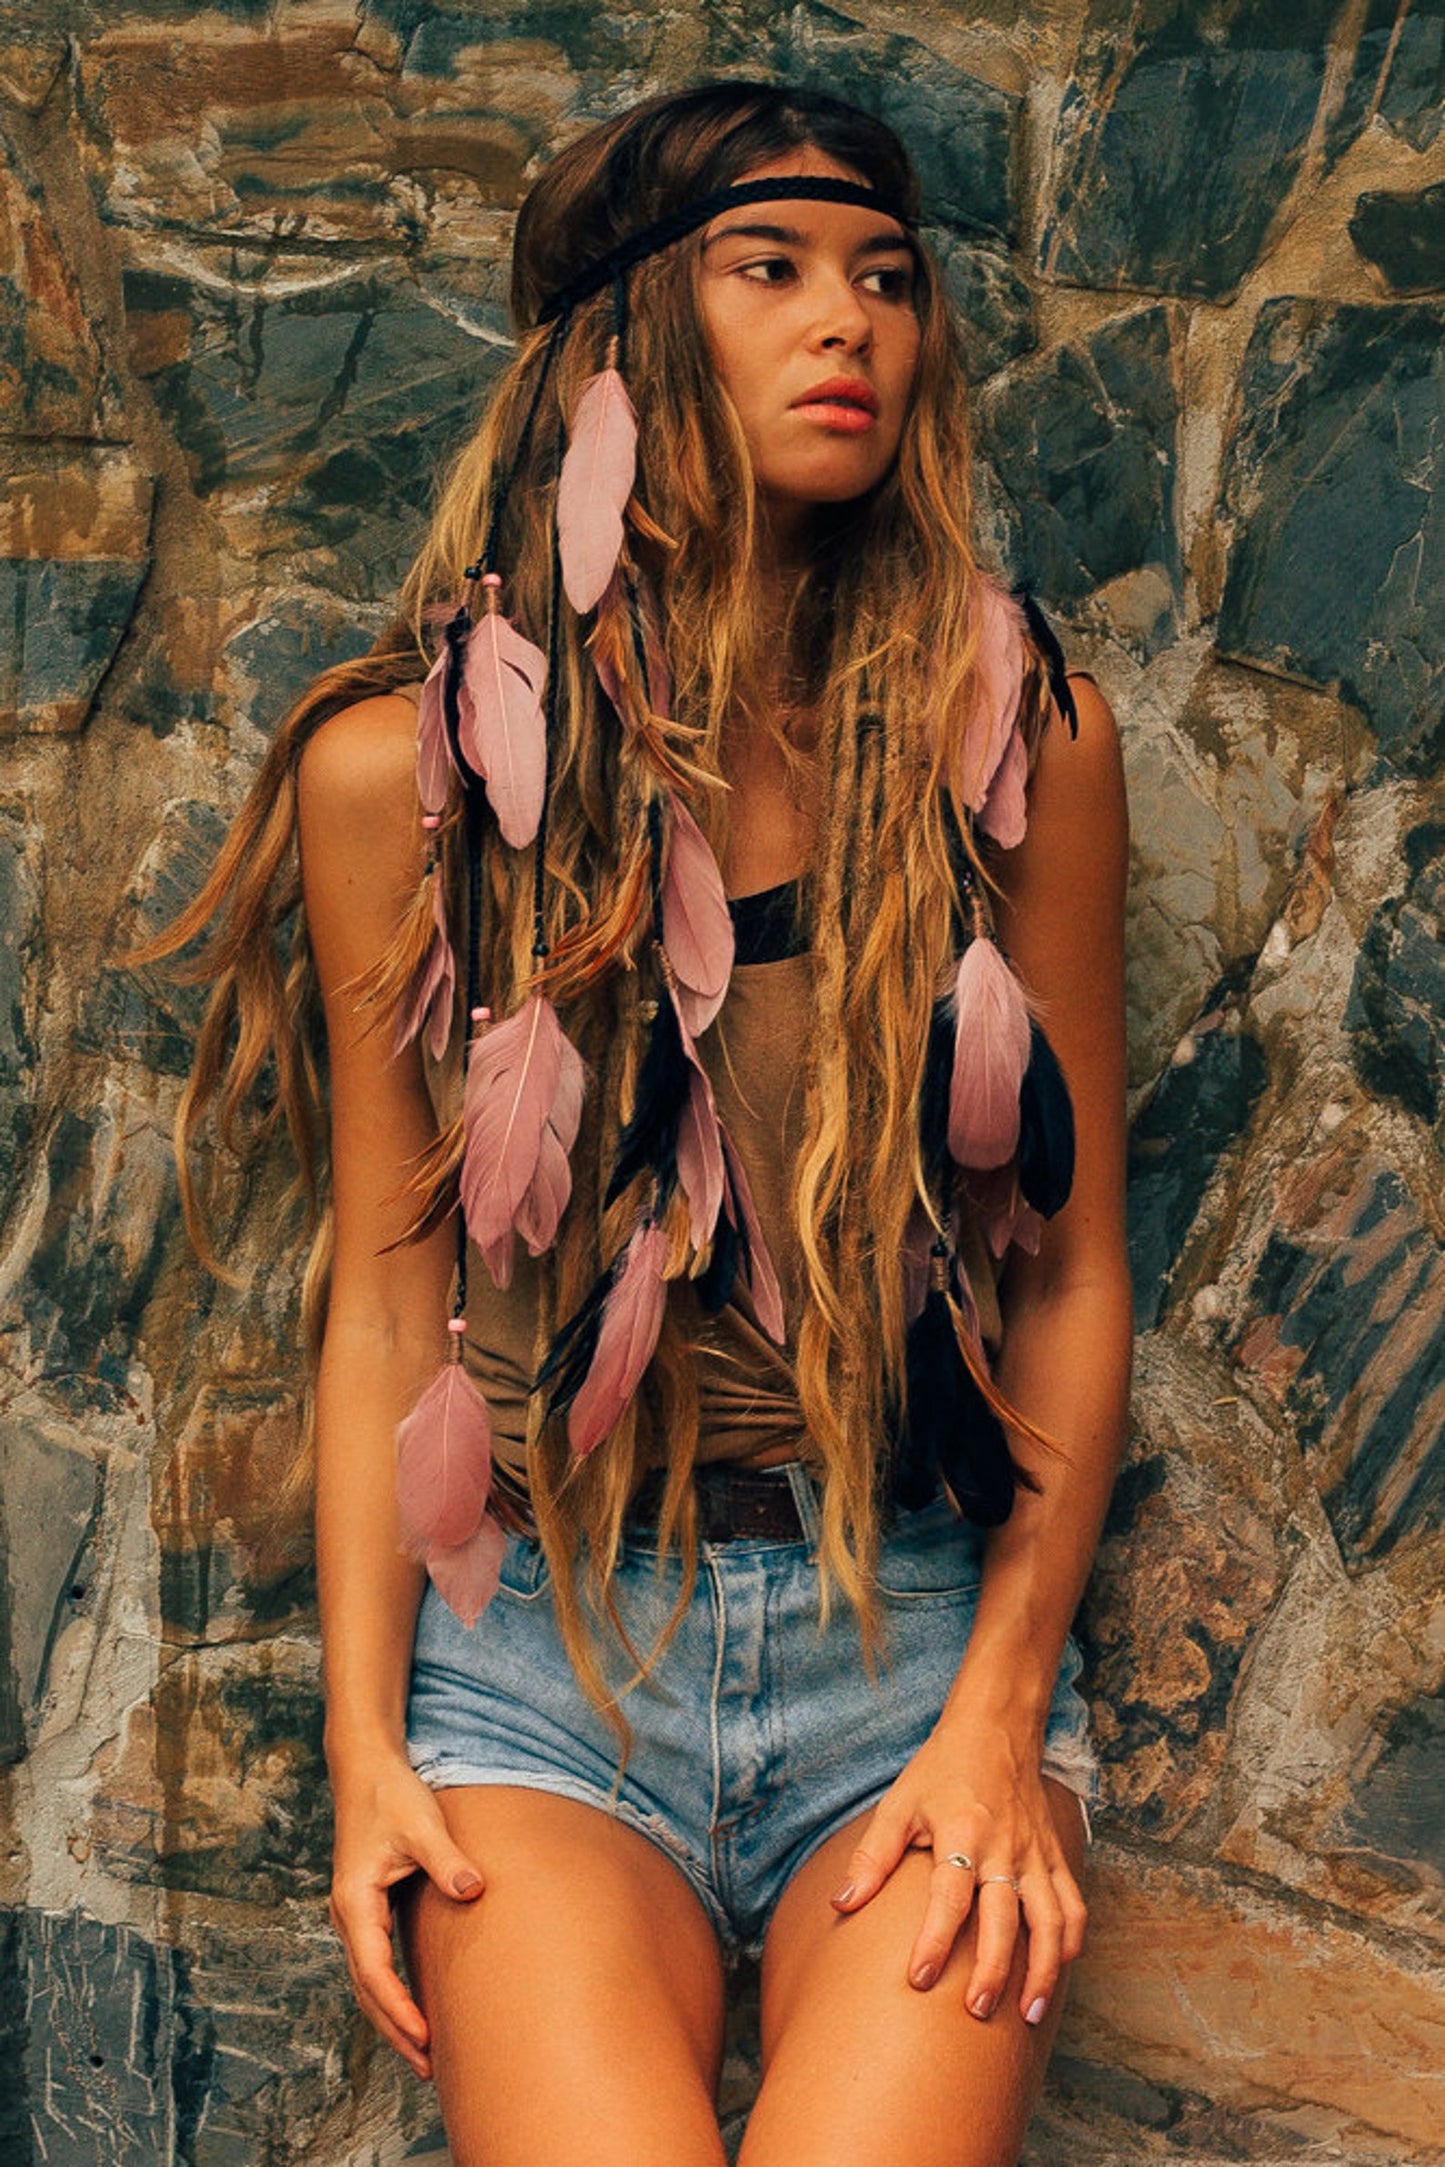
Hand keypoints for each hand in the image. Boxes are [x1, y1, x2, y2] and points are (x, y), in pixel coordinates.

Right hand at [328, 1748, 483, 2078]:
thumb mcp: (422, 1823)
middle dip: (393, 2030)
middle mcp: (349, 1914)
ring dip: (391, 2018)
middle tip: (427, 2068)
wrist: (365, 1768)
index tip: (423, 2038)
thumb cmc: (391, 1794)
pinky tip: (414, 2008)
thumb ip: (446, 1859)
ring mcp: (355, 1913)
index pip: (373, 1972)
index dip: (397, 2010)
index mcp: (355, 1901)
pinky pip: (375, 1963)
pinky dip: (391, 1993)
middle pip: (366, 1989)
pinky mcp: (367, 1907)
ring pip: (368, 1981)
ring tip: (422, 2054)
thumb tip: (473, 1890)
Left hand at [829, 1713, 1086, 2025]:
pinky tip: (1058, 1971)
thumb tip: (841, 1905)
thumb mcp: (899, 1804)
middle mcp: (1004, 1848)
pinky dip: (1070, 1942)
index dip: (934, 1939)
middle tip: (977, 2011)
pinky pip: (1073, 1905)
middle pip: (1004, 1918)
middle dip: (994, 1970)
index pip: (949, 1896)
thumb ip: (872, 1856)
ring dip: (1044, 1970)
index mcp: (963, 1832)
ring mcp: (1035, 1854)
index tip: (920, 1979)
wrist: (996, 1729)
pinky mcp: (1054, 1856)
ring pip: (1050, 1921)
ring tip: (1030, 2015)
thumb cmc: (941, 1770)